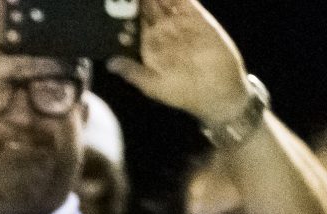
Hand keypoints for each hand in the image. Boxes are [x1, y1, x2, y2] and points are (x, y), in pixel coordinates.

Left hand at [110, 0, 252, 124]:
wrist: (216, 91)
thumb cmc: (181, 93)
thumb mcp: (152, 85)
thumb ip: (132, 71)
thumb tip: (109, 63)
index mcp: (150, 46)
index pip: (134, 25)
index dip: (123, 14)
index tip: (112, 5)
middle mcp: (164, 32)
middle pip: (149, 9)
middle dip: (138, 1)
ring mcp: (181, 23)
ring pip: (165, 1)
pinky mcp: (198, 18)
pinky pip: (185, 2)